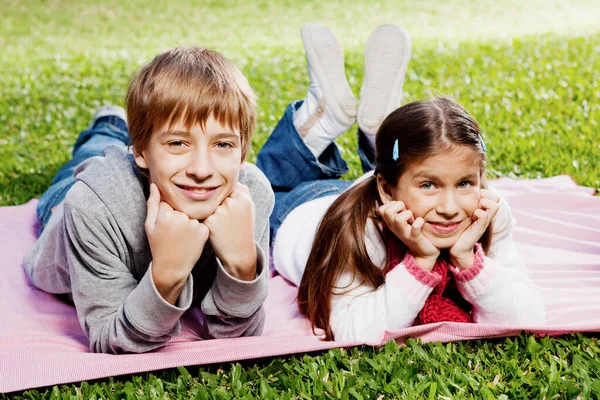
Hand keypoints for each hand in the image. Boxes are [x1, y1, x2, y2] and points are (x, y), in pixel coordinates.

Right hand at [145, 183, 208, 303]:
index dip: (167, 212)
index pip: (169, 202)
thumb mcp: (150, 225)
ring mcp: (194, 224)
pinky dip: (197, 228)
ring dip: (188, 221)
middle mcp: (181, 216)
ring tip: (182, 236)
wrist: (172, 267)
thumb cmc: (158, 245)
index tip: (166, 225)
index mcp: (166, 213)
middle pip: (182, 206)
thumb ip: (153, 203)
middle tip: (174, 232)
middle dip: (178, 215)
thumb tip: (154, 184)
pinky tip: (190, 239)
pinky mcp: (204, 231)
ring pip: (192, 214)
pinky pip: (201, 222)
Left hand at [204, 183, 256, 280]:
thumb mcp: (248, 207)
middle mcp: (232, 202)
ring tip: (219, 224)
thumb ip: (240, 190)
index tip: (225, 208)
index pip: (225, 186)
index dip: (222, 196)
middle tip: (223, 218)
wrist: (240, 253)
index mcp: (243, 197)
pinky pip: (201, 213)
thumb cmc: (242, 229)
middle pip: (215, 194)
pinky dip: (202, 219)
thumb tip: (229, 174)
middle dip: (214, 202)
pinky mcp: (210, 222)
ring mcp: (221, 212)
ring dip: (206, 209)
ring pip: (206, 203)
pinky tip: (212, 229)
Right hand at [379, 201, 439, 270]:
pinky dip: (419, 222)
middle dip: (399, 207)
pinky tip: (421, 223)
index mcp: (391, 223)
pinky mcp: (414, 238)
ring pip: (398, 219)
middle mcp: (395, 228)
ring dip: (408, 215)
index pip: (382, 209)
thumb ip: (397, 211)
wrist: (423, 253)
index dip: (392, 204)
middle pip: (387, 211)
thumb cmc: (413, 233)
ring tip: (413, 220)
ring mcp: (404, 233)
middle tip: (407, 214)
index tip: (401, 210)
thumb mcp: (403, 221)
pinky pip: (415, 227)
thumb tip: (392, 201)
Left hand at [449, 189, 499, 269]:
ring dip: (485, 202)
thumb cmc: (457, 231)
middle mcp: (485, 215)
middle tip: (477, 199)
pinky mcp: (479, 229)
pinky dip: (480, 213)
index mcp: (481, 211)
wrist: (457, 248)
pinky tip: (474, 214)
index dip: (485, 192)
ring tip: (475, 207)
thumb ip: (462, 206)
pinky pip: (485, 217)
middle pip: (496, 199)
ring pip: (494, 206)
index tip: (475, 194)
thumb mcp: (460, 216)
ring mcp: (484, 222)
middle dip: (487, 195)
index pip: (492, 196)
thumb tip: (457, 193)